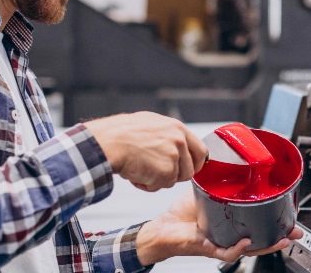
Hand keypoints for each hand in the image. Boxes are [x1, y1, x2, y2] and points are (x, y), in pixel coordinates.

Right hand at [84, 112, 206, 191]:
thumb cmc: (122, 134)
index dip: (195, 164)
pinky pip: (159, 186)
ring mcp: (174, 156)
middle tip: (157, 173)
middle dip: (175, 176)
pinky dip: (146, 185)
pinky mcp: (165, 171)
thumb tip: (178, 145)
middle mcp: (179, 141)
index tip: (188, 169)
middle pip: (190, 170)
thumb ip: (168, 135)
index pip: (200, 151)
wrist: (109, 142)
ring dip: (158, 180)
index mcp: (178, 128)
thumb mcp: (151, 124)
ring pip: (174, 180)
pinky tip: (136, 173)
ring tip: (141, 168)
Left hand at [135, 190, 303, 264]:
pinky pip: (227, 252)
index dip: (275, 222)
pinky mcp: (209, 248)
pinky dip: (238, 248)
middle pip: (262, 239)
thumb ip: (218, 182)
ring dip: (267, 245)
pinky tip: (246, 242)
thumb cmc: (181, 215)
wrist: (161, 229)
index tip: (290, 216)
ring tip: (281, 239)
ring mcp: (222, 243)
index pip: (259, 225)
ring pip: (250, 249)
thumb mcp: (205, 193)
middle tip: (295, 231)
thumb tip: (229, 162)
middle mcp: (230, 236)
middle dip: (281, 236)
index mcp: (232, 223)